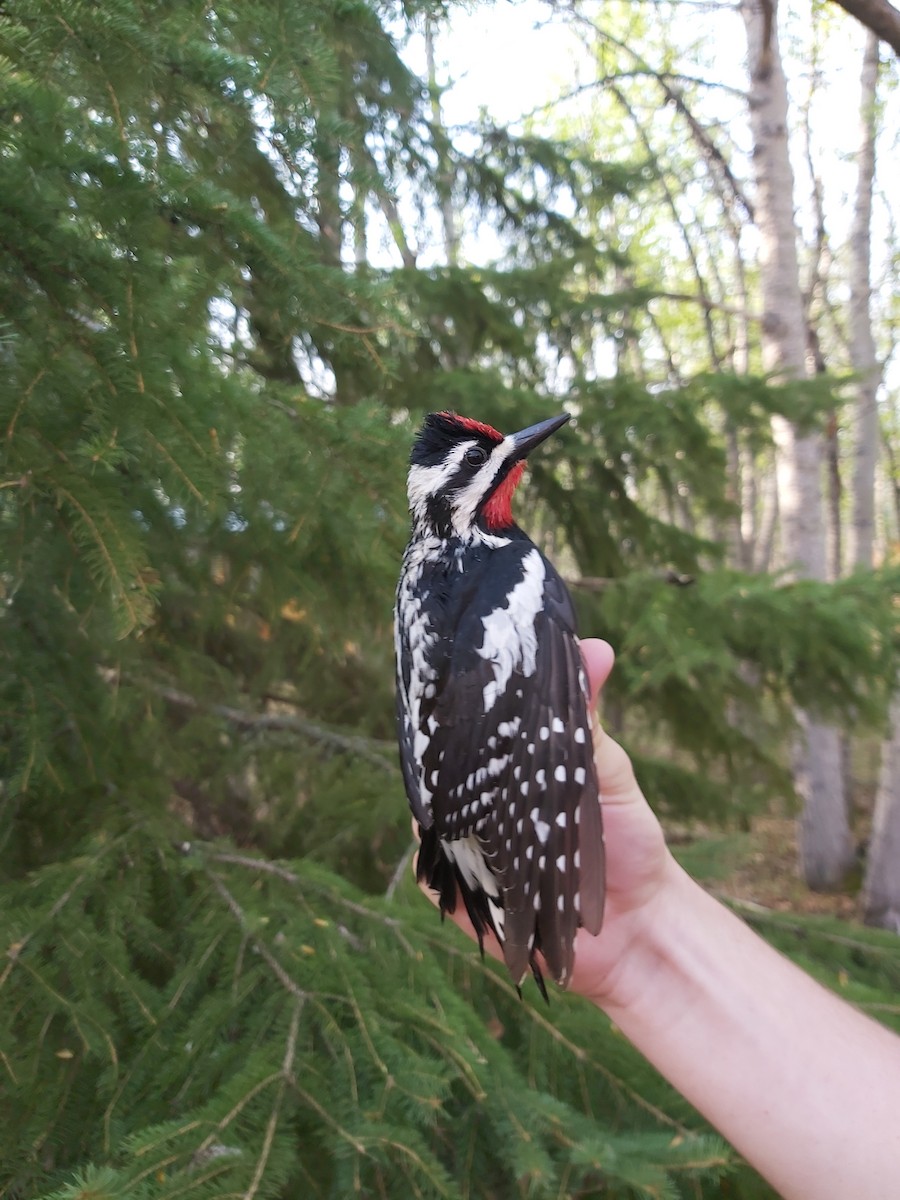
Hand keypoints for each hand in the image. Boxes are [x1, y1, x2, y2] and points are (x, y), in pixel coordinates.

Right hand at [417, 638, 675, 1006]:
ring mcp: (465, 844)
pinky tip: (462, 846)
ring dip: (443, 803)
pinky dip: (440, 859)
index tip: (453, 673)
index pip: (465, 721)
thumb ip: (588, 716)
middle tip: (458, 735)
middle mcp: (478, 798)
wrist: (637, 927)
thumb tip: (598, 648)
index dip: (454, 699)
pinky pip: (431, 871)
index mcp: (507, 761)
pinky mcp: (460, 893)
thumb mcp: (609, 770)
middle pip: (437, 765)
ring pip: (428, 813)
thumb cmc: (627, 838)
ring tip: (465, 791)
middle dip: (441, 749)